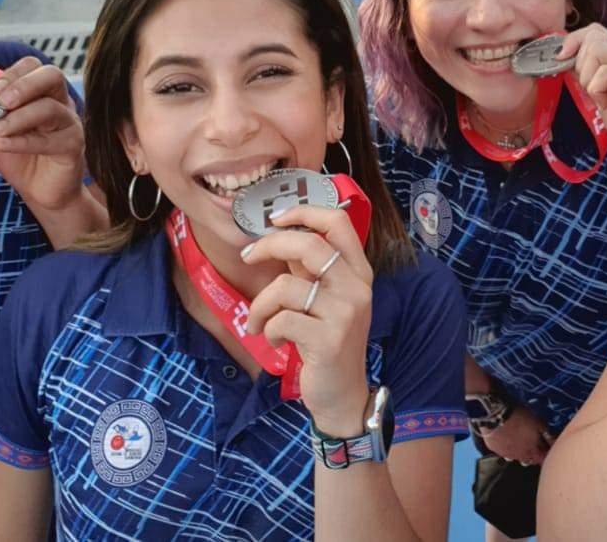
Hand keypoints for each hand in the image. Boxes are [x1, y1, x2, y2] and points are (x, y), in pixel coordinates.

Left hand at [0, 57, 85, 211]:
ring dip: (18, 117)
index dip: (13, 73)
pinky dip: (23, 141)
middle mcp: (60, 102)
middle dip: (23, 85)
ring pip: (50, 108)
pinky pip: (51, 140)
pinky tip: (3, 144)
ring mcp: (69, 123)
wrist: (40, 191)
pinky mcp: (73, 146)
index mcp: (41, 92)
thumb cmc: (20, 157)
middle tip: (1, 101)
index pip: (33, 67)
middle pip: (51, 75)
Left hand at [242, 204, 374, 436]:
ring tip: (260, 322)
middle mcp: (357, 287)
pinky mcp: (329, 340)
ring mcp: (346, 313)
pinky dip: (270, 329)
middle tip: (247, 257)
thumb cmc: (328, 342)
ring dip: (260, 305)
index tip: (275, 218)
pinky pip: (282, 319)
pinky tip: (276, 340)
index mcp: (358, 272)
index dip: (304, 211)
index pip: (338, 222)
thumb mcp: (326, 300)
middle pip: (308, 244)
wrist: (343, 394)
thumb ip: (309, 269)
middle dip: (268, 246)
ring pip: (286, 285)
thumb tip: (278, 236)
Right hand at [479, 403, 551, 465]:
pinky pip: (501, 450)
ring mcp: (504, 453)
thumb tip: (554, 441)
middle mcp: (518, 456)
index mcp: (531, 451)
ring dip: (518, 451)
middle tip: (534, 443)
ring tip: (518, 439)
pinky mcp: (493, 448)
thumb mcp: (538, 422)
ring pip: (514, 457)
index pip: (542, 459)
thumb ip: (547, 434)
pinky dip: (504, 445)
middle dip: (532, 454)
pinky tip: (504, 436)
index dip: (545, 454)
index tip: (546, 449)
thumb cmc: (519, 415)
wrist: (495, 412)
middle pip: (528, 460)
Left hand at [558, 23, 606, 162]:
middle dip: (580, 65)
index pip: (594, 30)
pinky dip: (597, 90)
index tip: (561, 61)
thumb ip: (587, 74)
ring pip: (597, 51)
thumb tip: (563, 57)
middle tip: (591, 90)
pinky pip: (606, 72)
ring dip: (588, 77)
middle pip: (593, 38)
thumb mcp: (600, 94)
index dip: (574, 42)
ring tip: (599, 97)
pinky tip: (606, 103)